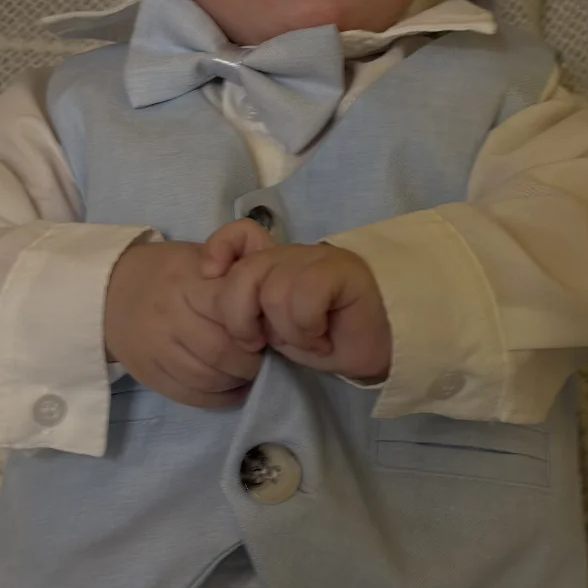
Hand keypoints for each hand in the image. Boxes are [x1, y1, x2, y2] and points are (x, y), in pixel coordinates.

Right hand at [104, 230, 271, 409]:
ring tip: (245, 370)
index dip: (256, 325)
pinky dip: (219, 397)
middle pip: (221, 351)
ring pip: (207, 378)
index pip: (231, 310)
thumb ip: (239, 254)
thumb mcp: (201, 252)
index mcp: (187, 282)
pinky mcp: (148, 374)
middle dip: (250, 360)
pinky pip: (190, 396)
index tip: (265, 327)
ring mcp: (156, 348)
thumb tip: (269, 280)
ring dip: (236, 380)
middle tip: (259, 354)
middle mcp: (169, 316)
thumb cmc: (169, 271)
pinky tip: (231, 387)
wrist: (109, 290)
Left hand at [201, 221, 391, 381]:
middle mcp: (292, 254)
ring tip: (309, 340)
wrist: (378, 352)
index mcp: (272, 263)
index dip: (219, 249)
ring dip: (288, 332)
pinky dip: (308, 327)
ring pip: (274, 291)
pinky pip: (304, 297)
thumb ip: (249, 311)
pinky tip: (324, 337)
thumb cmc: (325, 341)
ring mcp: (318, 258)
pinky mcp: (342, 269)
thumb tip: (222, 303)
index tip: (209, 274)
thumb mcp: (274, 331)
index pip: (239, 234)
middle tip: (263, 342)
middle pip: (245, 273)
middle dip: (242, 318)